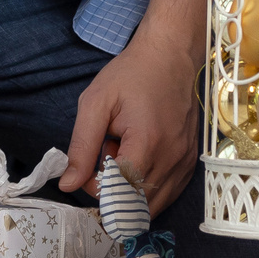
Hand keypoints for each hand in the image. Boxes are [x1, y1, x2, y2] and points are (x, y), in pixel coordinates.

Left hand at [58, 32, 199, 212]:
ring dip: (131, 191)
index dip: (95, 187)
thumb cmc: (132, 73)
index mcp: (147, 143)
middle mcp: (172, 158)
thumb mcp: (96, 103)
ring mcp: (185, 161)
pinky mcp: (190, 160)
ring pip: (154, 204)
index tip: (88, 165)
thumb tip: (68, 185)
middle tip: (104, 160)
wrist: (172, 54)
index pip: (117, 192)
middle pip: (136, 204)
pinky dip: (148, 189)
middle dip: (112, 192)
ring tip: (123, 158)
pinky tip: (138, 162)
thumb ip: (81, 147)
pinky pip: (169, 192)